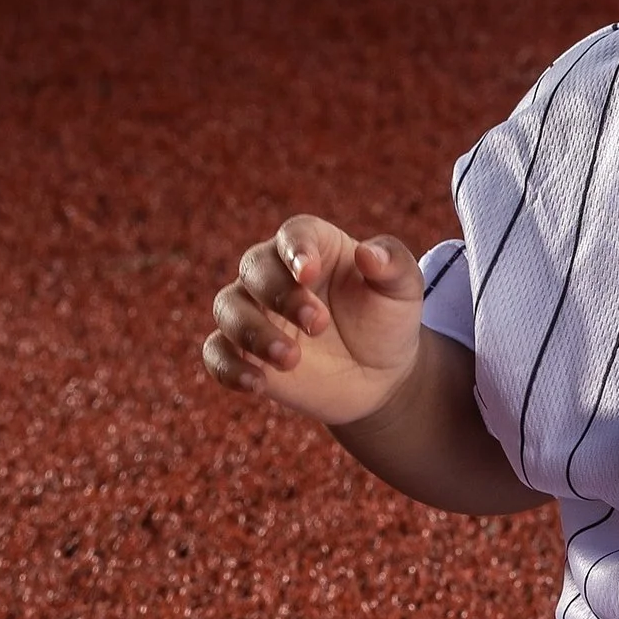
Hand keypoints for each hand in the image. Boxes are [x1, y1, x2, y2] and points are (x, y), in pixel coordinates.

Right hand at [204, 215, 425, 426]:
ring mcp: (254, 312)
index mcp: (313, 246)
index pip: (294, 235)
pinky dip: (229, 367)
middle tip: (319, 325)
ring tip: (291, 359)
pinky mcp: (243, 352)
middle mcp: (274, 272)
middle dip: (281, 295)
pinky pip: (216, 353)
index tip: (310, 273)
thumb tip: (369, 253)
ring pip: (228, 307)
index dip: (296, 250)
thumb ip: (394, 267)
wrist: (379, 377)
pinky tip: (257, 383)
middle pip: (255, 268)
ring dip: (253, 332)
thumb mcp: (403, 293)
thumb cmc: (387, 322)